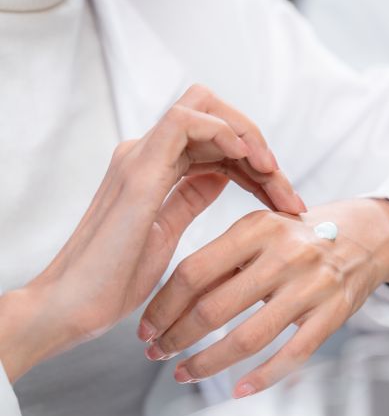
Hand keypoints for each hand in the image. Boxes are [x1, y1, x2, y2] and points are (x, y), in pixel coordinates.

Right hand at [0, 84, 303, 382]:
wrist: (73, 307)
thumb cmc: (115, 280)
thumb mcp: (167, 233)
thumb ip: (189, 199)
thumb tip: (220, 176)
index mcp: (155, 171)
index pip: (217, 145)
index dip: (258, 167)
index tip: (287, 202)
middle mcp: (146, 155)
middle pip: (215, 119)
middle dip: (260, 148)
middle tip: (288, 192)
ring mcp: (140, 157)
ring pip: (204, 108)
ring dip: (249, 138)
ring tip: (275, 176)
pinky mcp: (138, 171)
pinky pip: (185, 121)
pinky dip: (223, 132)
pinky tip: (249, 161)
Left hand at [139, 198, 388, 397]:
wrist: (366, 236)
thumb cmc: (300, 236)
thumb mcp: (261, 232)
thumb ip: (222, 262)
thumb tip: (169, 305)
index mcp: (259, 228)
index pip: (194, 271)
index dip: (163, 305)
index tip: (145, 327)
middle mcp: (286, 255)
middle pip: (215, 308)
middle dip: (177, 337)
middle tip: (157, 353)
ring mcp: (313, 286)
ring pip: (249, 337)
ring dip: (208, 363)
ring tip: (185, 373)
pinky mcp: (333, 314)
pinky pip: (292, 355)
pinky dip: (262, 378)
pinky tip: (237, 390)